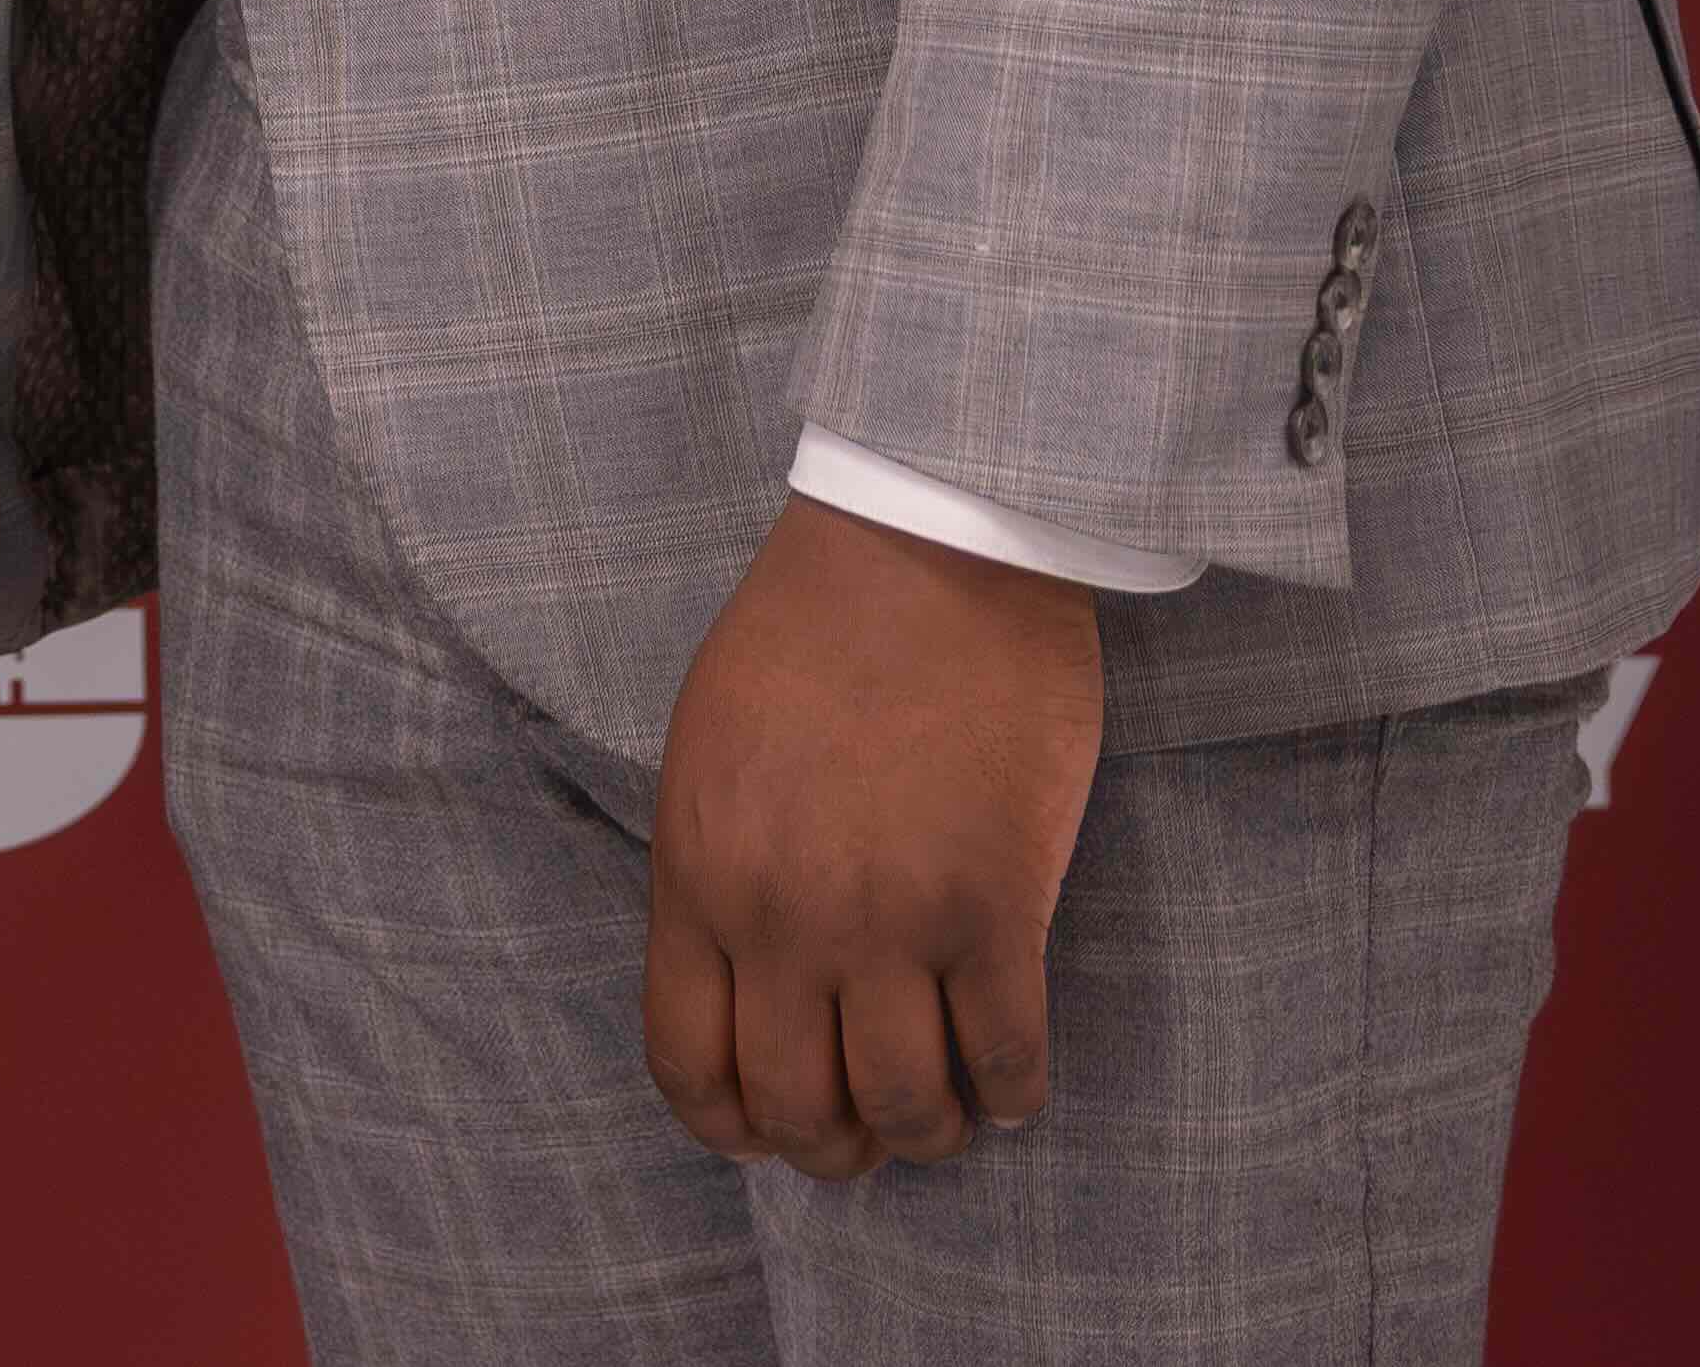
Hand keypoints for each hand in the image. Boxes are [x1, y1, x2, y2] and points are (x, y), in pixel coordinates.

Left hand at [643, 494, 1107, 1178]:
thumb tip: (735, 981)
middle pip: (799, 1108)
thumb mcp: (705, 755)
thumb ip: (712, 872)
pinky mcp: (996, 907)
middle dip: (835, 1149)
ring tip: (946, 1110)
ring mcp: (892, 921)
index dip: (731, 1127)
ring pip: (904, 1104)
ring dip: (928, 1131)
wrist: (921, 550)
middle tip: (870, 1136)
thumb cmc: (807, 635)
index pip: (688, 1063)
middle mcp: (783, 920)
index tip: (769, 1134)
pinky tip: (1011, 1084)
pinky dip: (1010, 1094)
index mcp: (698, 878)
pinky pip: (1005, 1056)